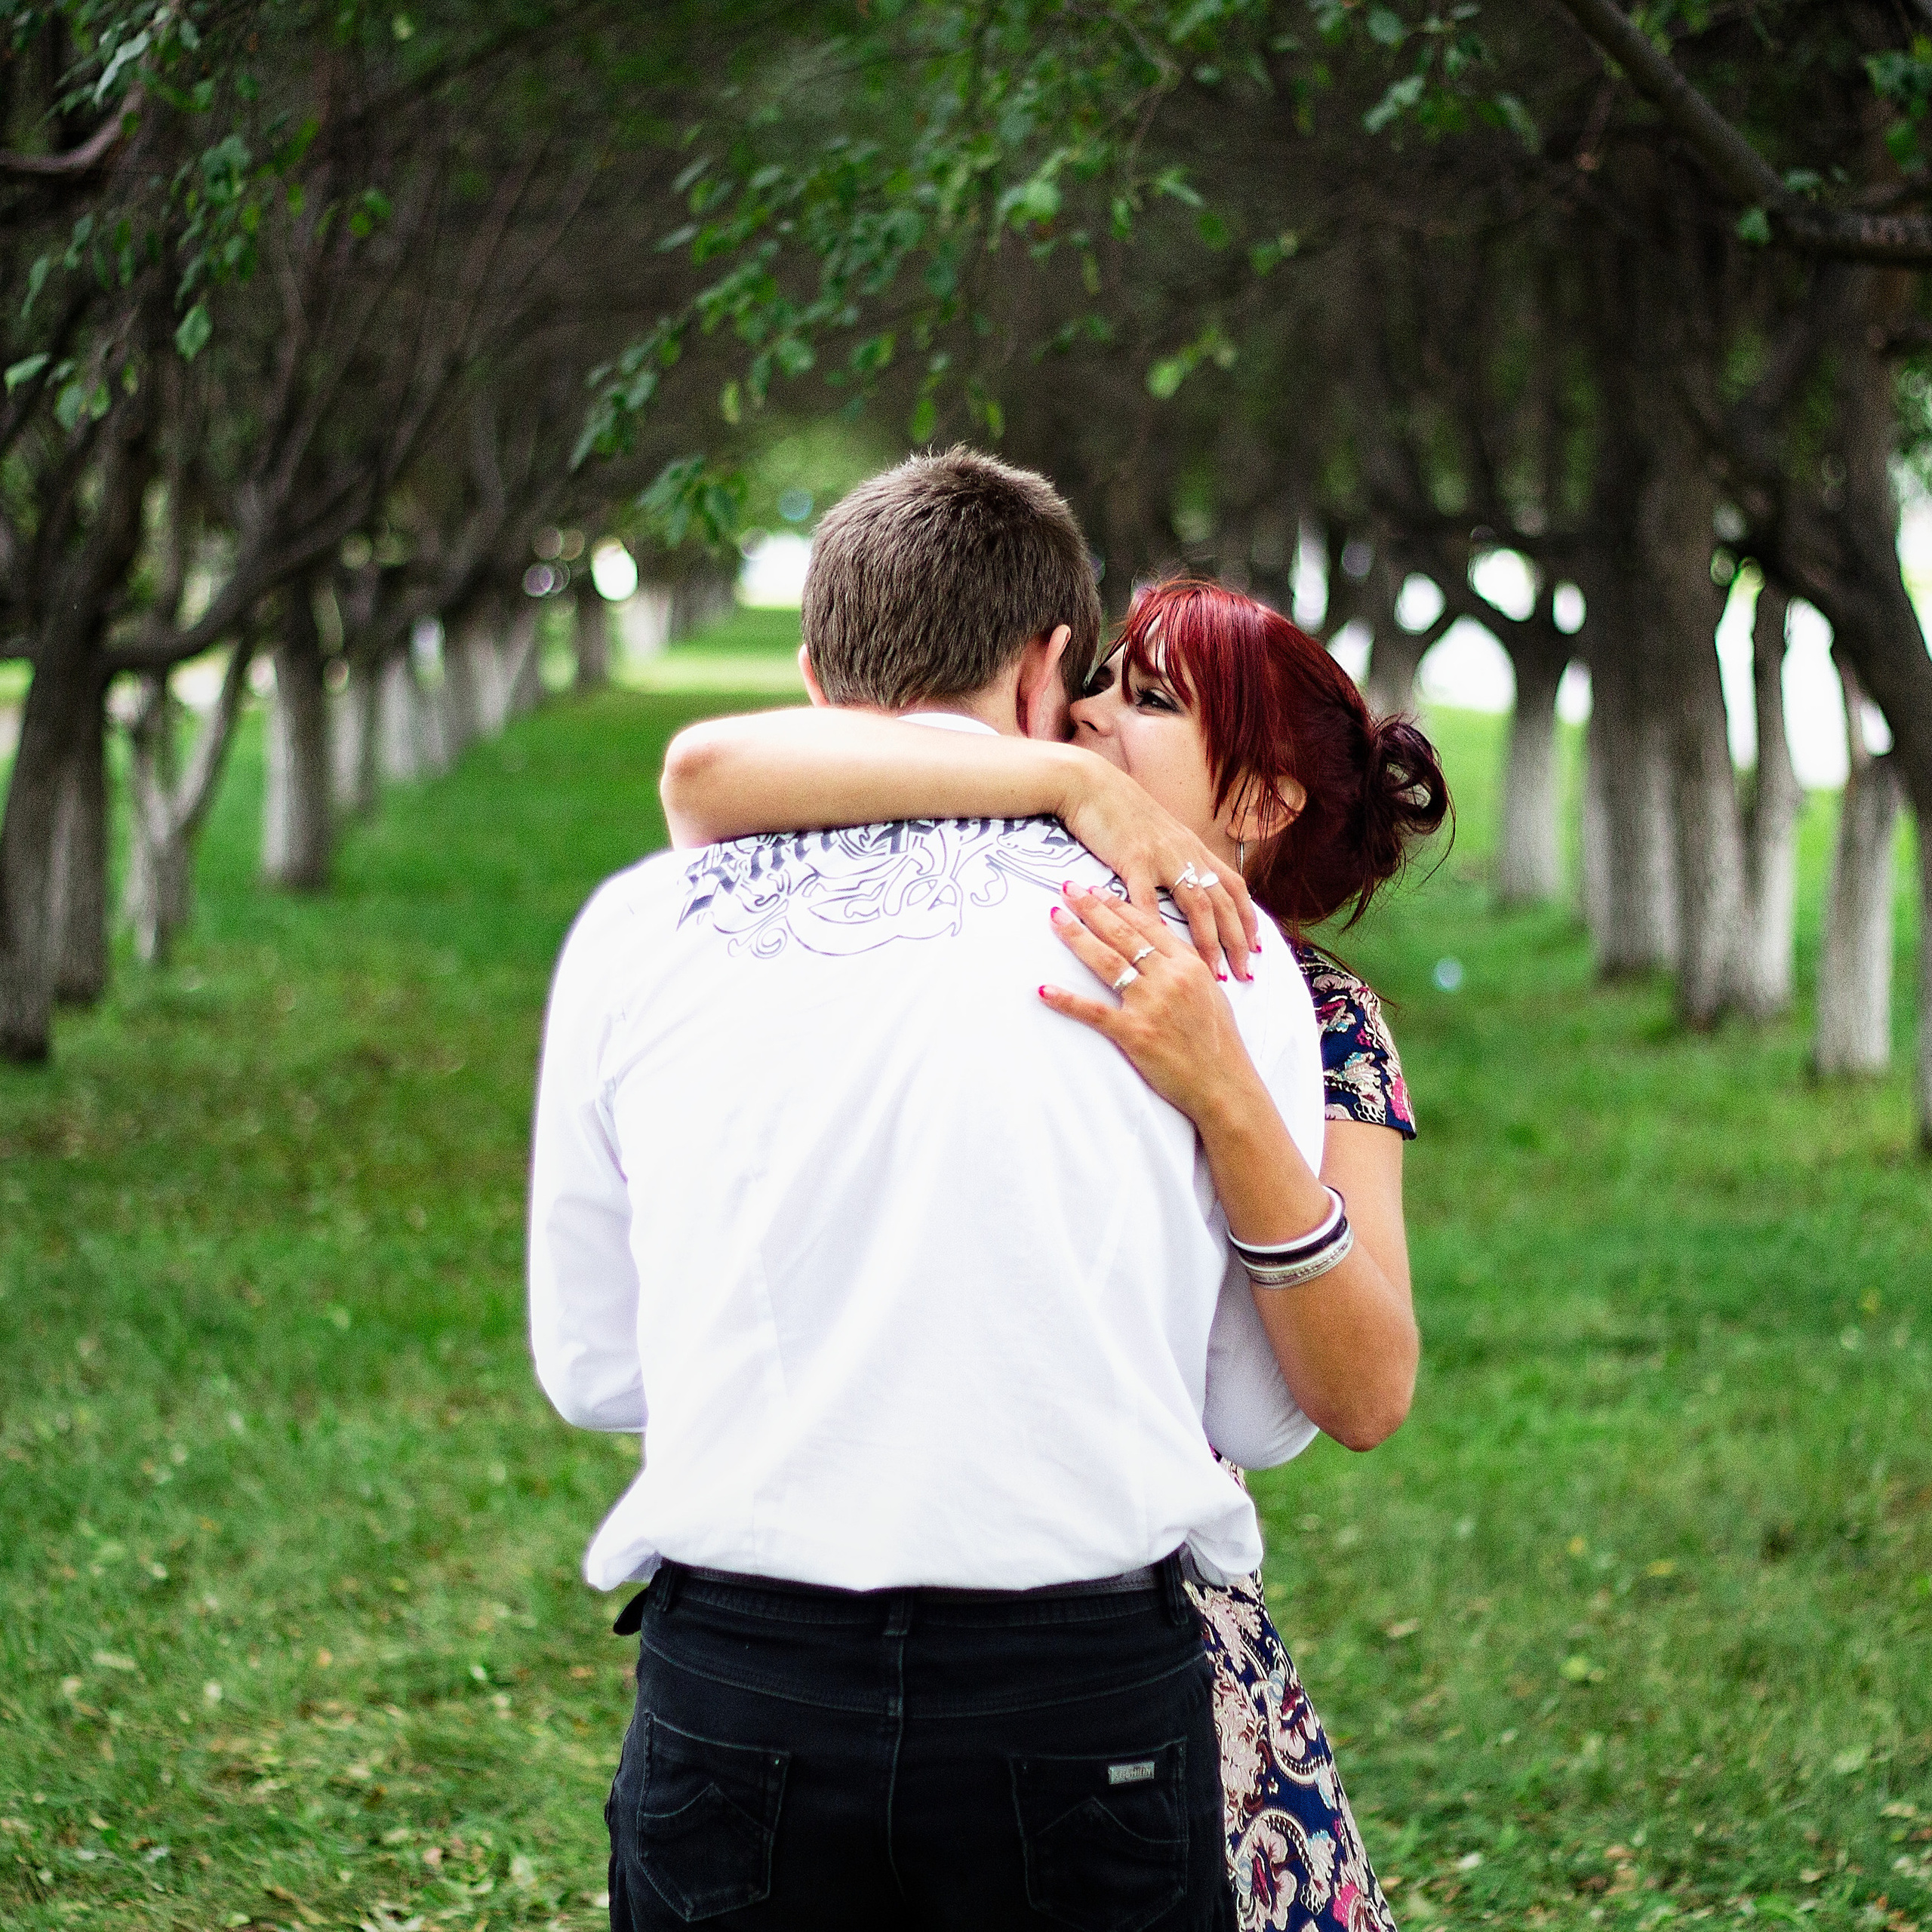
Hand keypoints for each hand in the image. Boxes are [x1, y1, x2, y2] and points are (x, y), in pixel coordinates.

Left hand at [1039, 884, 1266, 1123]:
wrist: (1224, 1084)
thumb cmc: (1219, 1042)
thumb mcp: (1211, 993)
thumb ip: (1186, 967)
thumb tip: (1163, 950)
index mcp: (1189, 964)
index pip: (1148, 924)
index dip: (1118, 905)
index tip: (1096, 890)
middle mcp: (1170, 978)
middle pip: (1123, 935)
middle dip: (1092, 909)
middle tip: (1067, 890)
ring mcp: (1151, 1004)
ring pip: (1107, 962)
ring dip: (1077, 938)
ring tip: (1056, 919)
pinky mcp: (1135, 1033)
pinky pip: (1094, 1012)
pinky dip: (1067, 1001)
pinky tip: (1044, 990)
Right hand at [1054, 752, 1257, 979]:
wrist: (1089, 784)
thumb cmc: (1118, 811)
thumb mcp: (1158, 832)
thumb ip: (1174, 857)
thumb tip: (1184, 883)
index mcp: (1194, 847)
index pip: (1234, 887)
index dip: (1248, 918)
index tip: (1255, 947)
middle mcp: (1186, 852)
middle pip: (1223, 902)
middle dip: (1237, 940)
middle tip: (1244, 973)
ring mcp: (1162, 855)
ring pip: (1196, 904)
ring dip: (1208, 941)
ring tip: (1212, 971)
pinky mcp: (1133, 859)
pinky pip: (1147, 898)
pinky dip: (1156, 926)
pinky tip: (1159, 951)